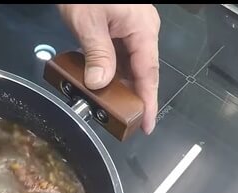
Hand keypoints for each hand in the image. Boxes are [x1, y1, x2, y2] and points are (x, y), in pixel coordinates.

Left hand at [58, 4, 160, 133]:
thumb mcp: (88, 23)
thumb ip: (97, 54)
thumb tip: (100, 84)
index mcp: (142, 29)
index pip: (148, 73)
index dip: (148, 102)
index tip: (148, 125)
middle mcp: (141, 30)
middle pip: (140, 71)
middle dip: (132, 98)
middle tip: (123, 123)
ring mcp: (130, 28)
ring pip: (128, 64)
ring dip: (118, 86)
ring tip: (109, 109)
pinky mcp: (118, 26)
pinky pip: (118, 54)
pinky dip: (110, 71)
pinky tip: (99, 84)